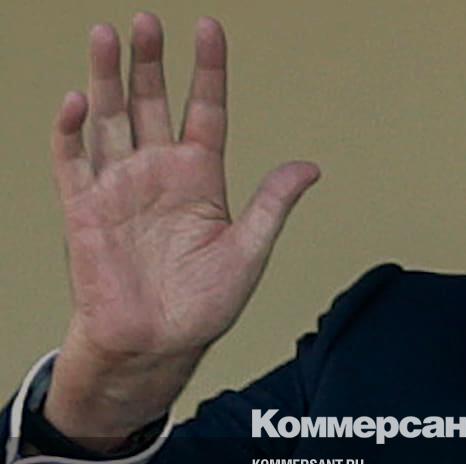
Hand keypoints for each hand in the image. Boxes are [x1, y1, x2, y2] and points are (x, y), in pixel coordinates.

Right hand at [44, 13, 319, 449]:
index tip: (209, 29)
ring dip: (107, 78)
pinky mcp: (84, 209)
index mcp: (202, 177)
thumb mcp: (249, 251)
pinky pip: (73, 161)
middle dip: (149, 62)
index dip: (207, 70)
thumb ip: (271, 204)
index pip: (206, 109)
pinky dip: (71, 131)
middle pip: (152, 102)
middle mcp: (160, 172)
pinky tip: (78, 99)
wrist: (155, 345)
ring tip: (108, 35)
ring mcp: (120, 187)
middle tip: (148, 22)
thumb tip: (311, 166)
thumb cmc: (203, 305)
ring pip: (110, 119)